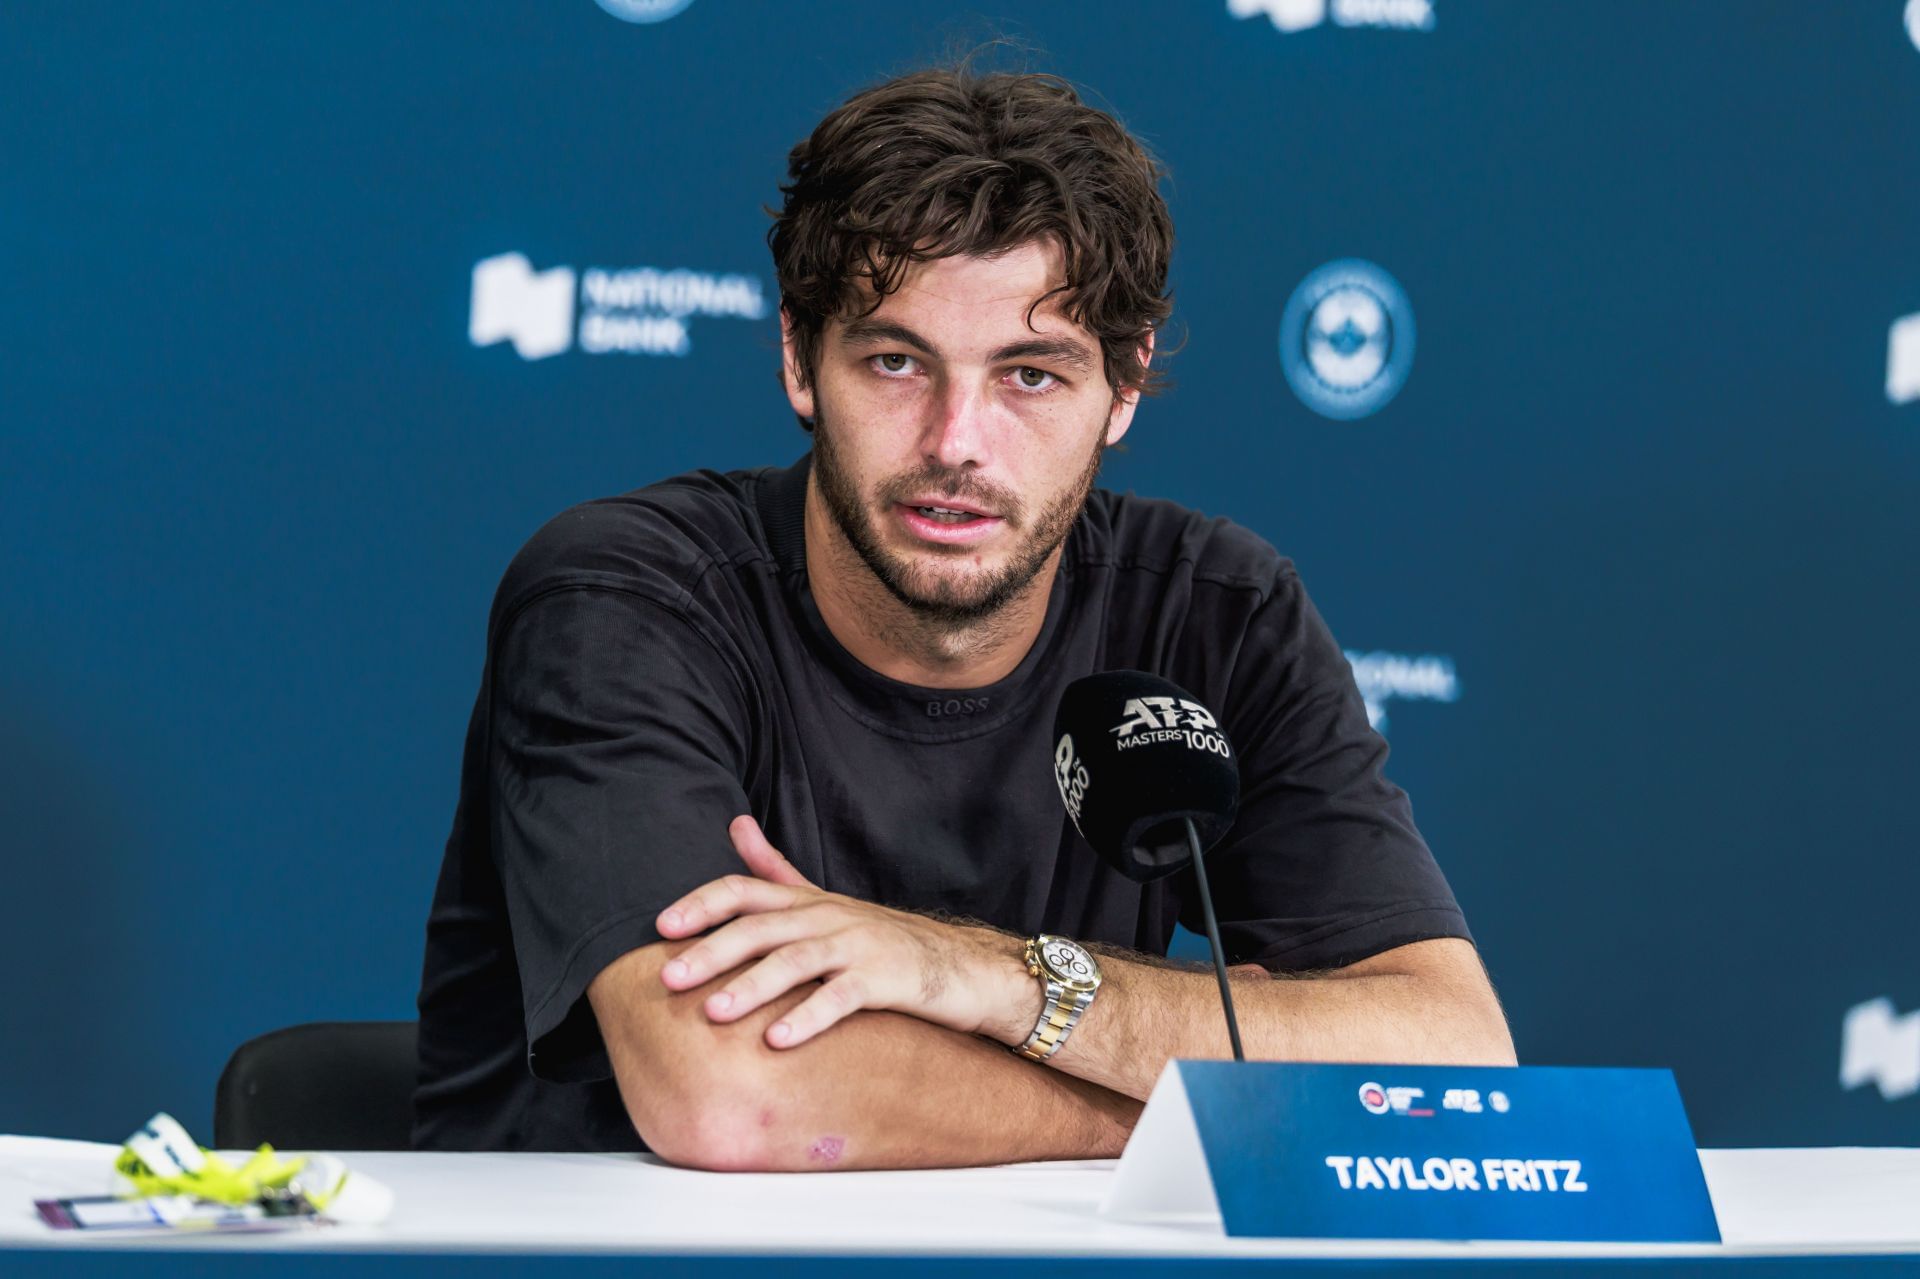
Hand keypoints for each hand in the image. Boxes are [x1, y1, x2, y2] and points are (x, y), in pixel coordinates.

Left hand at [655, 816, 1036, 1049]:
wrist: (960, 966)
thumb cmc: (882, 939)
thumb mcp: (824, 901)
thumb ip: (775, 869)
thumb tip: (735, 824)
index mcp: (807, 901)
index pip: (744, 889)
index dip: (701, 904)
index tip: (661, 926)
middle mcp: (827, 917)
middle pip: (761, 926)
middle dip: (711, 950)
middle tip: (668, 976)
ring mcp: (857, 946)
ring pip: (795, 961)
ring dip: (751, 986)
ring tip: (713, 1012)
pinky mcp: (885, 979)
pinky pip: (841, 998)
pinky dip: (807, 1018)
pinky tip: (777, 1041)